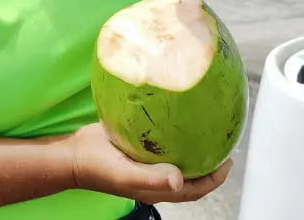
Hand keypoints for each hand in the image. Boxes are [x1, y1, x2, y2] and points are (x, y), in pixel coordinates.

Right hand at [64, 122, 232, 205]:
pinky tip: (179, 115)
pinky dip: (175, 134)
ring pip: (179, 158)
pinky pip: (163, 142)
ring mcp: (147, 161)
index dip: (215, 179)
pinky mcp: (137, 146)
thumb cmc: (98, 168)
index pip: (196, 189)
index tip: (229, 160)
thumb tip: (180, 178)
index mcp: (158, 187)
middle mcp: (156, 175)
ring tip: (207, 129)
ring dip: (195, 149)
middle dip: (210, 162)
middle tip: (223, 141)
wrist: (73, 154)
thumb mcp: (126, 175)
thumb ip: (152, 177)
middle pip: (192, 175)